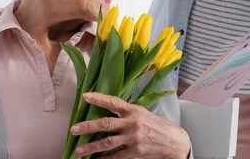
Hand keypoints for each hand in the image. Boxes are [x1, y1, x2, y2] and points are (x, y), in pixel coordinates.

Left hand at [71, 92, 190, 158]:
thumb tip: (109, 111)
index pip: (113, 102)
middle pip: (105, 124)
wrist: (175, 142)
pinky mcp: (136, 152)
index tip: (85, 96)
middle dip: (87, 126)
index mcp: (134, 110)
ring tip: (79, 150)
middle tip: (73, 129)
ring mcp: (134, 138)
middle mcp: (132, 123)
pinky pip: (116, 156)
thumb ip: (128, 113)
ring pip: (107, 142)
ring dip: (91, 147)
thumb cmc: (158, 126)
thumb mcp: (144, 113)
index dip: (99, 98)